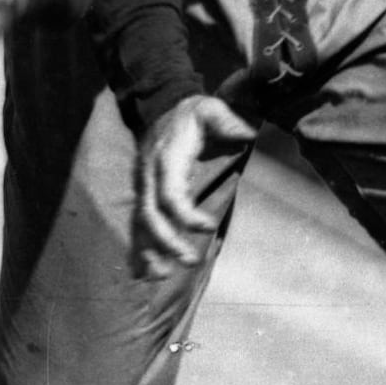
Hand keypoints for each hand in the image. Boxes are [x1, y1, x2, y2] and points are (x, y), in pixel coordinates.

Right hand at [132, 90, 252, 275]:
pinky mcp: (144, 193)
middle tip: (190, 261)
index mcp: (165, 159)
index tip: (209, 227)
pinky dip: (140, 247)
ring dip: (150, 250)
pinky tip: (145, 271)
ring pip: (140, 223)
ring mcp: (143, 186)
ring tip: (162, 276)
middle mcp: (148, 176)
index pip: (170, 193)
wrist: (163, 108)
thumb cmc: (192, 113)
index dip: (186, 214)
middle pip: (151, 215)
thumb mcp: (210, 108)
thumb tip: (247, 134)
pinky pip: (138, 223)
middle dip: (167, 241)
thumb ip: (226, 120)